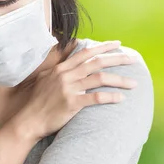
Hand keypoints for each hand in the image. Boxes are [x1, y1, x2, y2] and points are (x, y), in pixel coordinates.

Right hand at [12, 41, 137, 140]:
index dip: (103, 47)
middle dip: (118, 59)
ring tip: (134, 83)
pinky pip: (96, 98)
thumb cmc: (37, 101)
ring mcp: (68, 89)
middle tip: (134, 59)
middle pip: (97, 62)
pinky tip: (121, 98)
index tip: (118, 43)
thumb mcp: (45, 78)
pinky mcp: (72, 103)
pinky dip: (111, 97)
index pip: (86, 52)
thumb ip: (59, 67)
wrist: (29, 120)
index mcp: (61, 68)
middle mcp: (65, 75)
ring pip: (100, 79)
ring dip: (120, 80)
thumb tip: (68, 55)